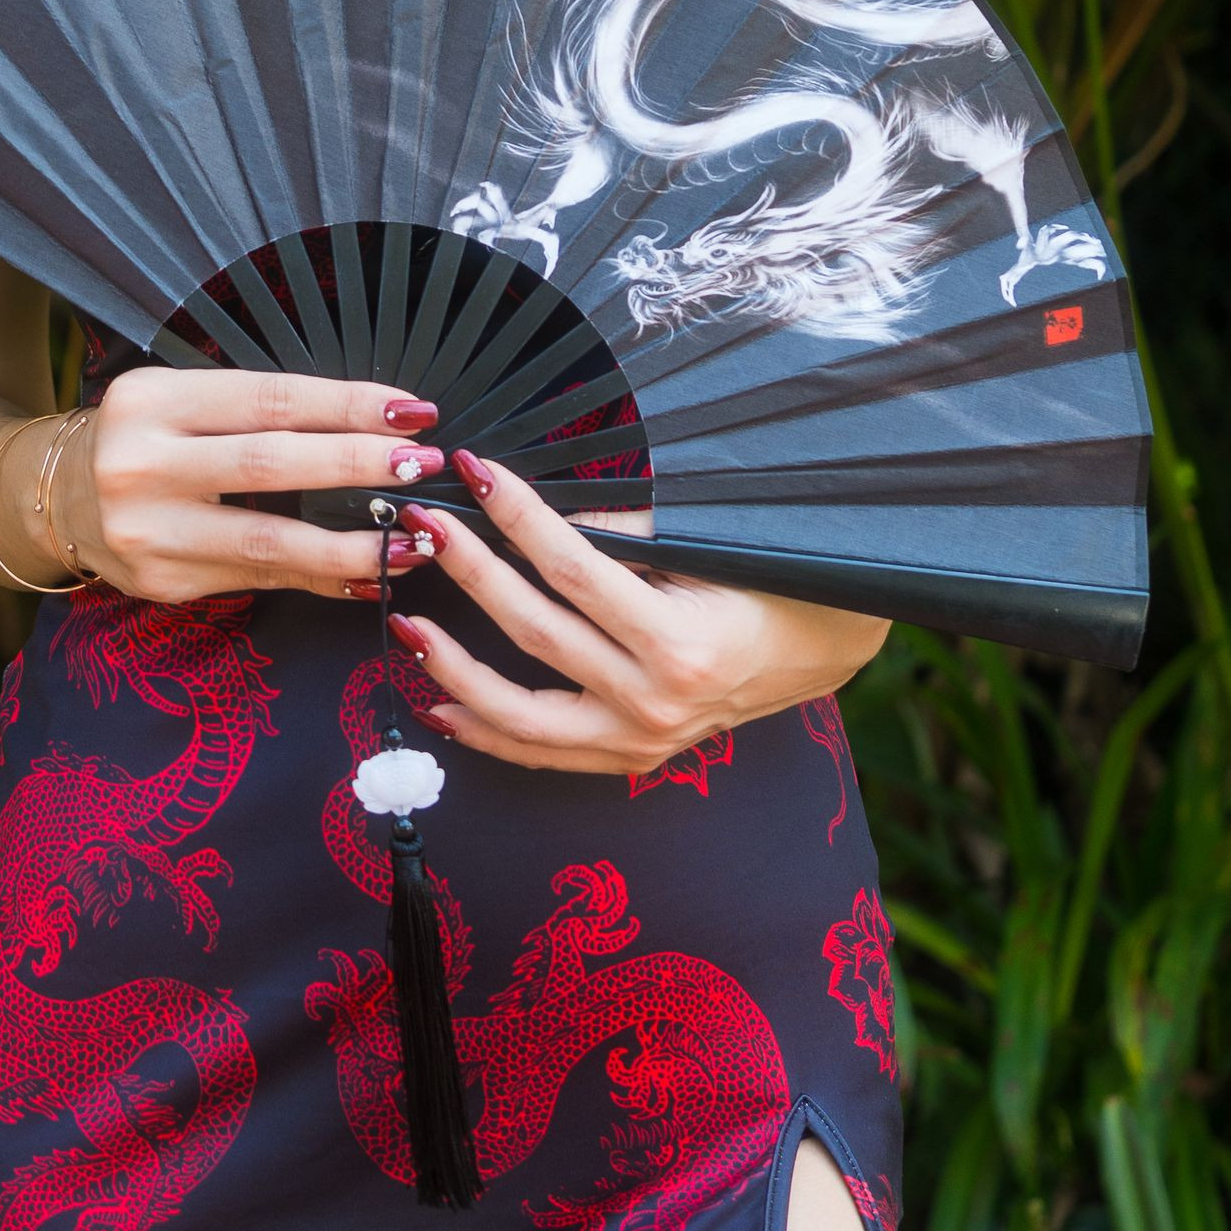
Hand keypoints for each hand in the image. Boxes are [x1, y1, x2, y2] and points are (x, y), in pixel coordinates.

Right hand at [31, 367, 445, 602]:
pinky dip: (320, 579)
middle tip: (423, 466)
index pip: (269, 401)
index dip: (347, 405)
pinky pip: (258, 579)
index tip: (413, 410)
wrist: (55, 496)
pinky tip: (370, 576)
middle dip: (359, 466)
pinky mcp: (160, 583)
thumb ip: (257, 410)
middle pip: (272, 466)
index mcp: (153, 400)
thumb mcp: (182, 401)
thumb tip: (374, 423)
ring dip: (354, 543)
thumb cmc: (145, 436)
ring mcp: (146, 531)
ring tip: (416, 540)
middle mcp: (141, 464)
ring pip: (270, 540)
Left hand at [390, 448, 887, 777]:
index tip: (477, 472)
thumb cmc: (773, 583)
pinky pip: (542, 754)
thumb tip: (537, 517)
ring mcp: (640, 740)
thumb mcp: (713, 547)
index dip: (519, 515)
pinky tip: (439, 704)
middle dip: (470, 572)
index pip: (575, 567)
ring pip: (522, 713)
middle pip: (535, 632)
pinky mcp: (630, 758)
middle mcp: (656, 702)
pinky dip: (487, 732)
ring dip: (454, 669)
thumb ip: (628, 535)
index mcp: (682, 643)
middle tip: (423, 526)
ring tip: (407, 625)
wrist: (823, 651)